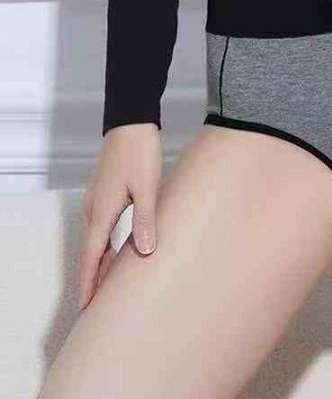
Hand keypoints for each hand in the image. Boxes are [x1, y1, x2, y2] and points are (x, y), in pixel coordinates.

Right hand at [76, 123, 162, 310]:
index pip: (92, 256)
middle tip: (97, 306)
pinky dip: (107, 244)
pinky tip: (118, 249)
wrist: (132, 122)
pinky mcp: (106, 193)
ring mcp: (98, 200)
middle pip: (91, 252)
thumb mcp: (147, 187)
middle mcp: (94, 208)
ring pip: (97, 240)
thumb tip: (143, 252)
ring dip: (101, 262)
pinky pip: (102, 227)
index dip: (90, 283)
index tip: (86, 307)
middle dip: (94, 278)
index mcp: (102, 211)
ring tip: (108, 285)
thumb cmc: (140, 153)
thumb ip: (145, 220)